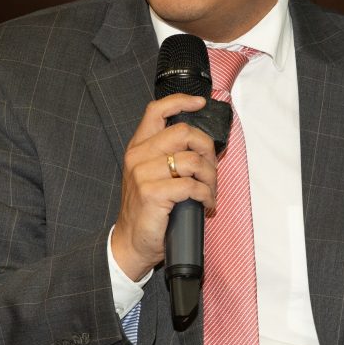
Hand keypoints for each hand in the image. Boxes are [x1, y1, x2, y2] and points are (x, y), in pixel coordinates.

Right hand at [110, 94, 218, 279]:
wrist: (131, 243)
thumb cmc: (147, 210)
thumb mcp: (151, 175)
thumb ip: (168, 155)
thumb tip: (202, 146)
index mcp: (138, 148)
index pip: (156, 111)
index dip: (181, 101)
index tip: (200, 103)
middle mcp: (138, 157)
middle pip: (184, 133)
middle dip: (207, 150)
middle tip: (212, 170)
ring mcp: (143, 174)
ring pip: (192, 161)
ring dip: (210, 178)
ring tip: (210, 192)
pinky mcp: (152, 193)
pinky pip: (191, 185)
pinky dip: (206, 195)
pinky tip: (206, 204)